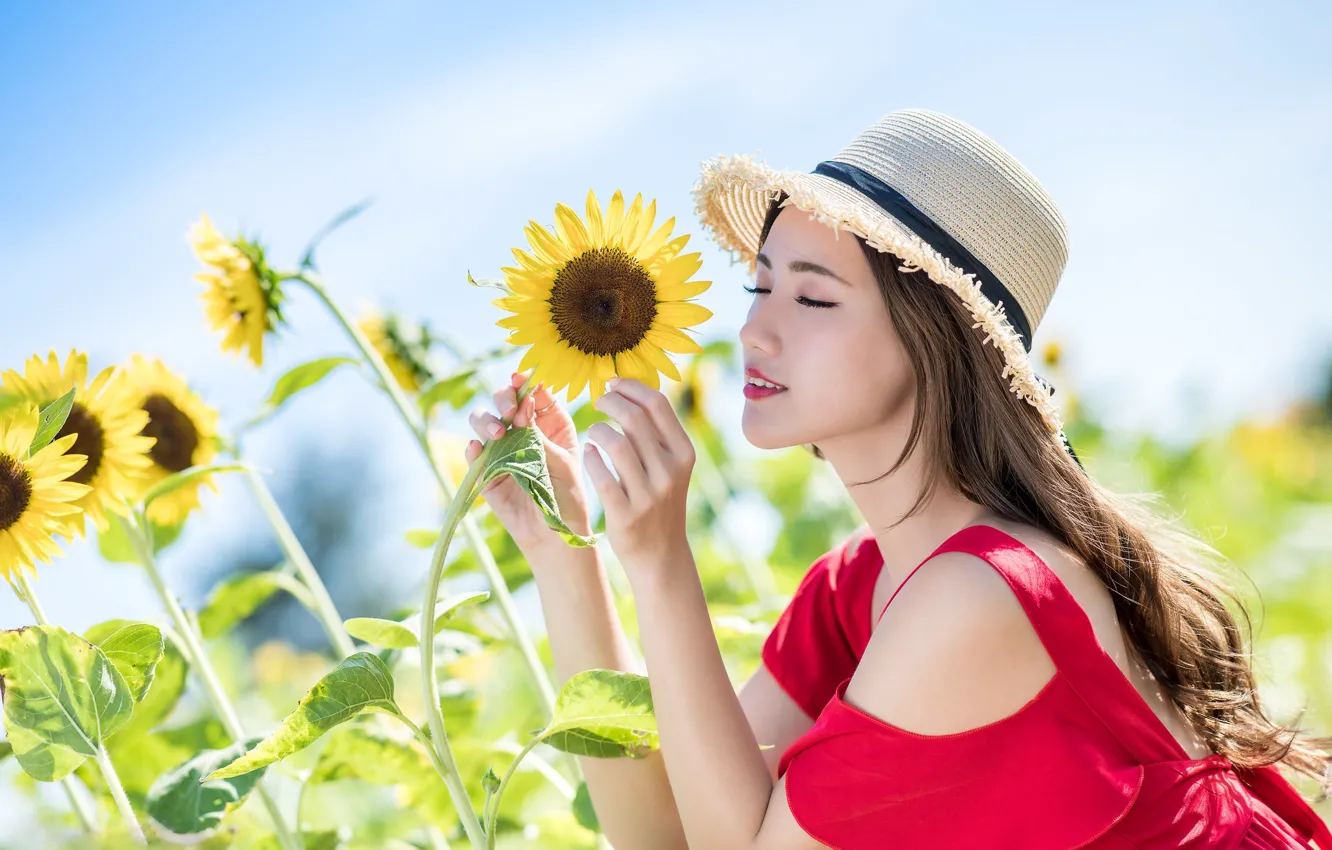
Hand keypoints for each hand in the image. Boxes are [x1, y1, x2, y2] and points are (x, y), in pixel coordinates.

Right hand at [465, 371, 592, 551]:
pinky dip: (473, 448)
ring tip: (497, 434)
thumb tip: (522, 404)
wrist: (555, 537)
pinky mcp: (487, 471)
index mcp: (550, 424)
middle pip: (505, 401)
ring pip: (484, 422)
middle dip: (504, 399)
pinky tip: (478, 448)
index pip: (535, 393)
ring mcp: (503, 450)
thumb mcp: (561, 462)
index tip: (520, 379)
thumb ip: (540, 434)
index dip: (526, 383)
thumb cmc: (568, 498)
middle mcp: (524, 431)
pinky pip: (474, 454)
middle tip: (510, 411)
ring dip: (486, 421)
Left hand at [583, 377, 695, 573]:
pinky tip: (589, 453)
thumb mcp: (670, 466)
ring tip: (594, 432)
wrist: (660, 554)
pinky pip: (600, 473)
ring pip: (615, 442)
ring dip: (597, 430)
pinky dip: (590, 457)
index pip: (658, 403)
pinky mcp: (626, 513)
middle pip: (634, 417)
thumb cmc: (659, 500)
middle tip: (597, 402)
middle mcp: (670, 471)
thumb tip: (628, 388)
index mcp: (684, 453)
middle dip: (608, 402)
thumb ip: (656, 432)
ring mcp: (649, 494)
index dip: (630, 387)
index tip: (613, 383)